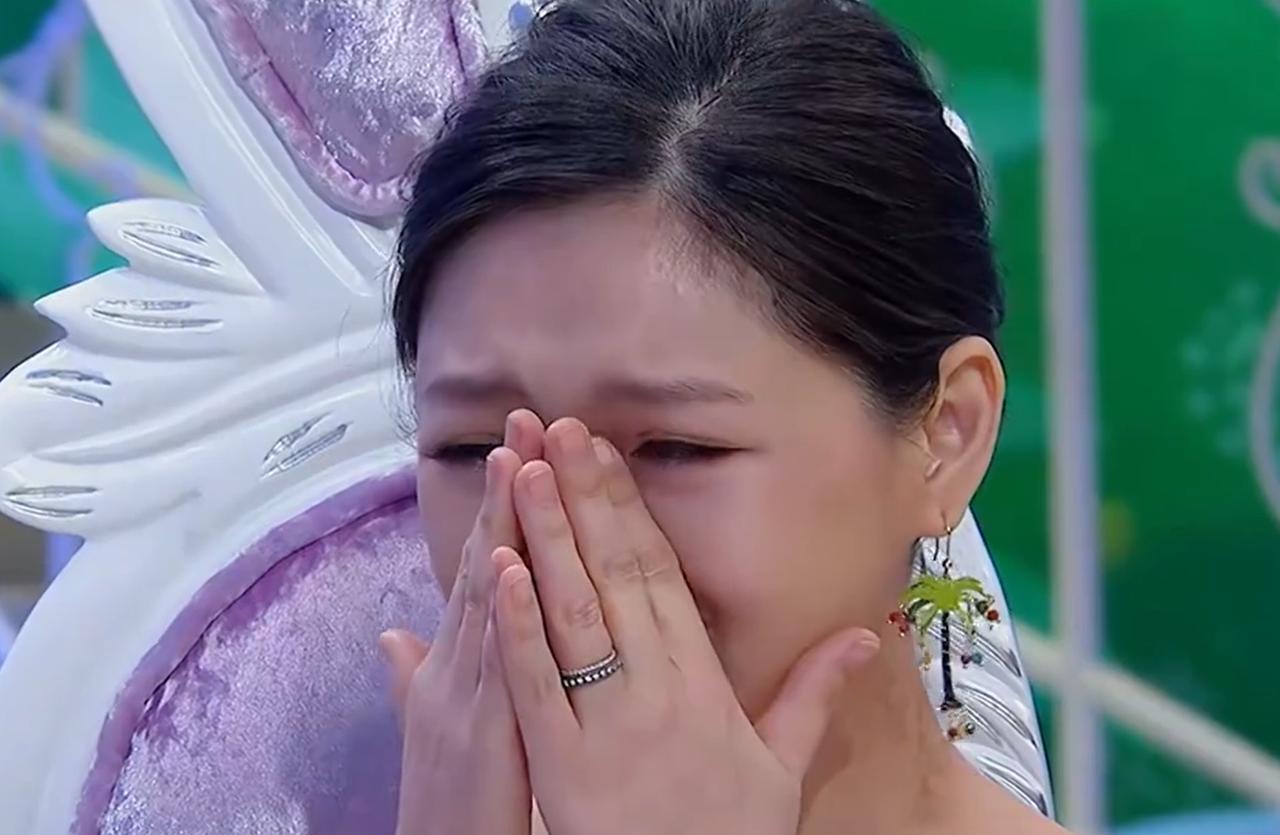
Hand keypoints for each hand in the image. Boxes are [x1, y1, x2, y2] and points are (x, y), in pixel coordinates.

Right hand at [381, 410, 543, 834]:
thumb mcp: (434, 730)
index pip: (486, 569)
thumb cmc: (448, 802)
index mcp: (455, 664)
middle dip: (506, 491)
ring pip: (489, 598)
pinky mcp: (482, 735)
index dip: (502, 507)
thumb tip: (392, 634)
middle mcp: (455, 667)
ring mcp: (465, 696)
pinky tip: (508, 564)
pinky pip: (496, 666)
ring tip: (518, 460)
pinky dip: (500, 614)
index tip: (523, 445)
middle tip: (525, 418)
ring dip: (503, 528)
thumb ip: (414, 677)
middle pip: (487, 564)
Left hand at [491, 417, 881, 834]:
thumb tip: (867, 632)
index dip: (628, 508)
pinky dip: (517, 624)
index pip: (659, 575)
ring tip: (521, 470)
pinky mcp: (559, 764)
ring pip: (571, 613)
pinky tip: (500, 569)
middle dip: (582, 497)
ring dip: (544, 537)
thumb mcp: (783, 768)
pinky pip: (535, 685)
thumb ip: (814, 693)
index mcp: (704, 683)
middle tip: (554, 429)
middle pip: (614, 575)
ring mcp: (604, 725)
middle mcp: (655, 690)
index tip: (603, 452)